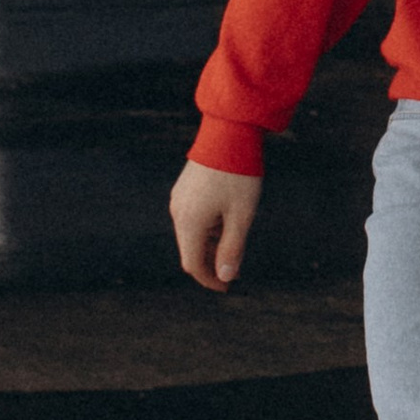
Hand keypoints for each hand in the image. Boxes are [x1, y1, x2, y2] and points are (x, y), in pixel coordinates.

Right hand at [170, 160, 260, 289]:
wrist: (228, 133)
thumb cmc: (238, 175)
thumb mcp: (241, 215)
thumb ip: (232, 248)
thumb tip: (226, 277)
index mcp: (189, 222)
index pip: (193, 264)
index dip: (209, 279)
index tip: (227, 286)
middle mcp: (178, 212)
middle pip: (190, 250)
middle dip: (211, 263)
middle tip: (235, 268)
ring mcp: (179, 199)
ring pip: (191, 233)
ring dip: (210, 244)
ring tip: (236, 242)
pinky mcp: (184, 189)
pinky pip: (192, 217)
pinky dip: (207, 228)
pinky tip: (227, 221)